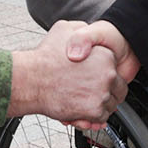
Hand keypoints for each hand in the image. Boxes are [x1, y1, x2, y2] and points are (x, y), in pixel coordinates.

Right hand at [10, 21, 128, 126]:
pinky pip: (101, 118)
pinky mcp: (94, 110)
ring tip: (82, 101)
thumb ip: (82, 29)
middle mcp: (108, 74)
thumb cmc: (44, 58)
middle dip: (105, 91)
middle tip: (90, 91)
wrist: (30, 80)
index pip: (113, 68)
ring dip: (99, 105)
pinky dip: (92, 118)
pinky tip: (80, 111)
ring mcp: (102, 93)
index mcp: (105, 55)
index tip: (93, 77)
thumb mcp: (64, 28)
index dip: (103, 73)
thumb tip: (87, 32)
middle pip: (117, 88)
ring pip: (110, 104)